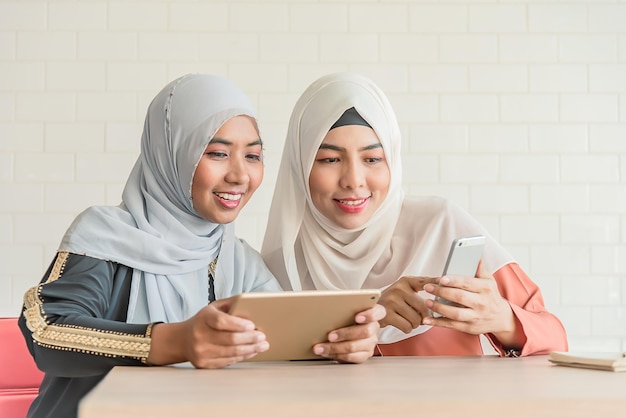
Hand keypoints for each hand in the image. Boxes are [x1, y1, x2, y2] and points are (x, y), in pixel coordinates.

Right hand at [147, 296, 268, 368]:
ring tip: (262, 346)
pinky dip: (242, 357)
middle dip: (250, 339)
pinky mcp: (204, 364)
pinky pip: (228, 361)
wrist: (182, 339)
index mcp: (204, 317)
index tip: (252, 326)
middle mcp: (200, 335)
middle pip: (230, 339)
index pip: (221, 322)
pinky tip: (251, 352)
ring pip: (231, 352)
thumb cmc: (204, 321)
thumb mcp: (215, 307)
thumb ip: (233, 304)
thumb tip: (253, 305)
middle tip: (263, 337)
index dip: (238, 324)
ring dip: (250, 349)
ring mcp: (201, 351)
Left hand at [312, 304, 385, 363]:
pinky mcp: (364, 354)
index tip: (357, 317)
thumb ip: (344, 308)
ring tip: (321, 347)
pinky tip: (326, 352)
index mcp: (374, 313)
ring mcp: (370, 342)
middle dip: (345, 334)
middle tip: (330, 336)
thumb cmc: (348, 315)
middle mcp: (374, 328)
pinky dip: (336, 355)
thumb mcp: (348, 308)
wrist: (350, 326)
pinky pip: (352, 358)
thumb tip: (326, 307)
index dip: (369, 315)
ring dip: (335, 348)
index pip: (378, 312)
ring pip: (355, 347)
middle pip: (365, 332)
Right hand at [378, 276, 438, 332]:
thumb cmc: (392, 301)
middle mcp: (398, 289)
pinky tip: (400, 322)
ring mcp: (392, 301)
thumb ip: (421, 288)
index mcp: (405, 281)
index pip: (425, 282)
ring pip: (416, 319)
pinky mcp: (387, 314)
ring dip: (414, 323)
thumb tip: (442, 289)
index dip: (437, 283)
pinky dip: (406, 328)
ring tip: (406, 318)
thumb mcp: (405, 290)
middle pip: (423, 307)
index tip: (444, 283)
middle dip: (423, 316)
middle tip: (416, 316)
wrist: (370, 309)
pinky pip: (407, 326)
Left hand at [422, 261, 524, 347]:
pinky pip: (452, 325)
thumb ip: (479, 270)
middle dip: (442, 292)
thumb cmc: (490, 296)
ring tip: (427, 302)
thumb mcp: (489, 280)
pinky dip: (438, 323)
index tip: (441, 279)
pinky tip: (426, 319)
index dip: (454, 281)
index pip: (468, 283)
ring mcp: (475, 317)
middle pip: (459, 298)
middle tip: (428, 287)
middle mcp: (481, 303)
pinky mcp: (469, 327)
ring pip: (455, 314)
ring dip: (439, 308)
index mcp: (485, 288)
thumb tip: (474, 257)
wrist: (501, 318)